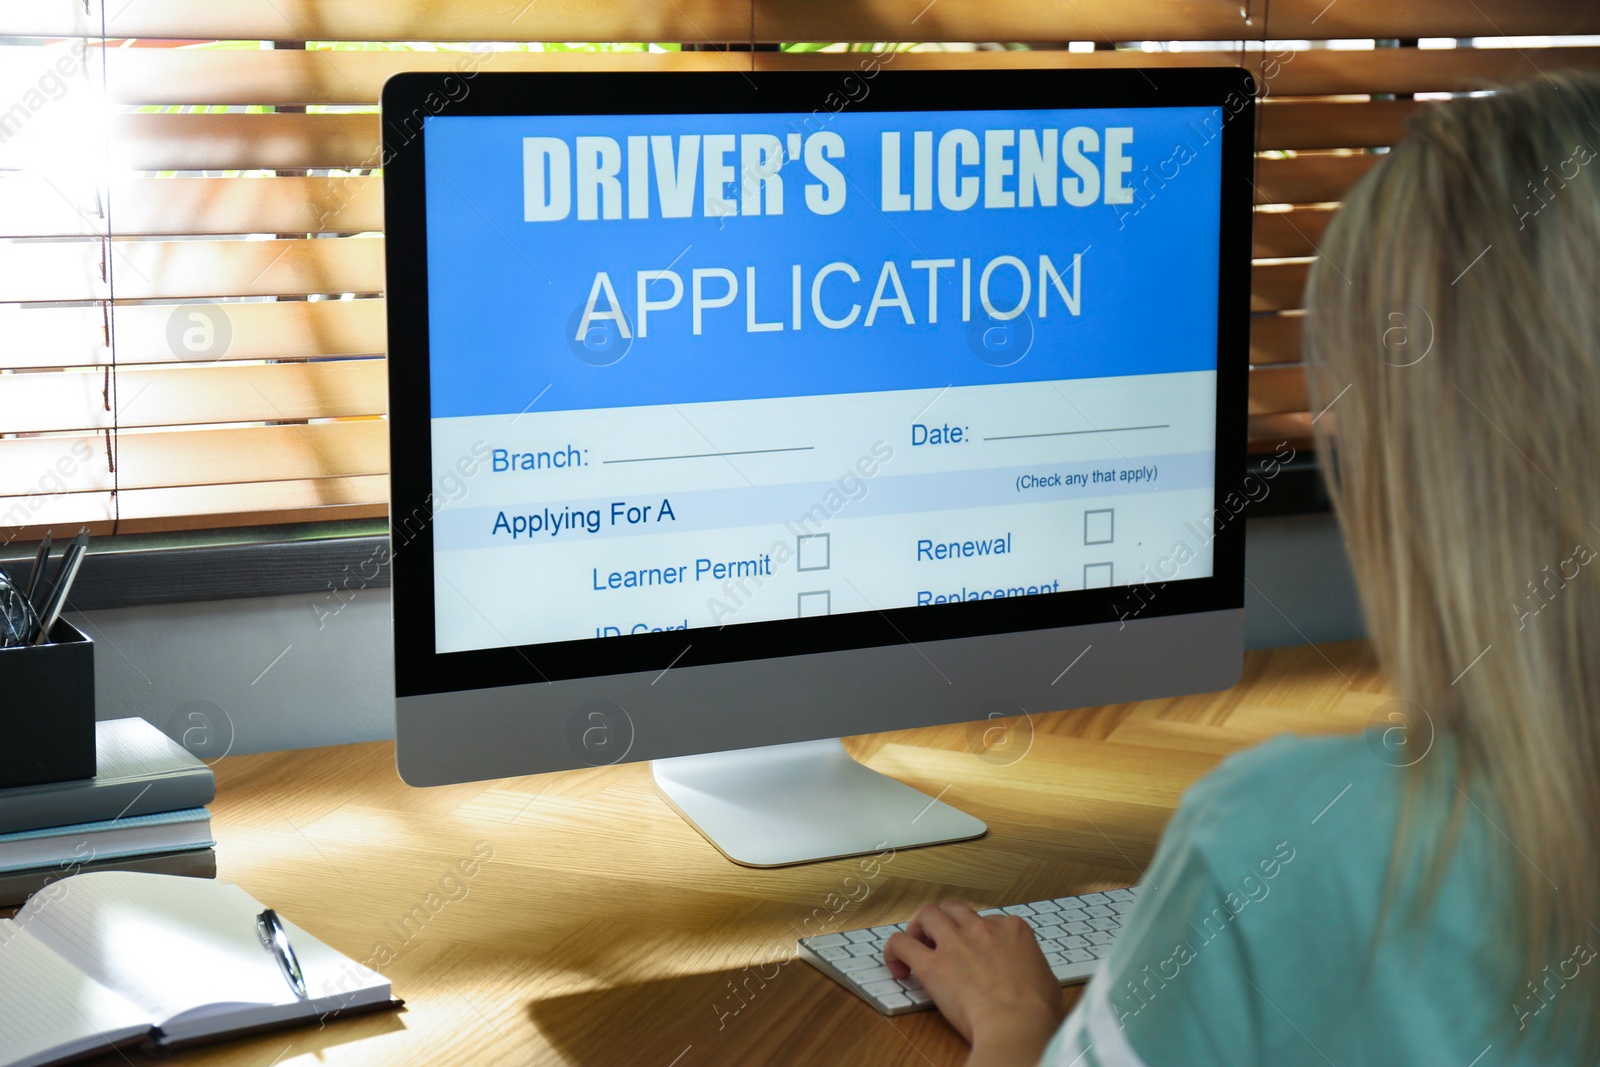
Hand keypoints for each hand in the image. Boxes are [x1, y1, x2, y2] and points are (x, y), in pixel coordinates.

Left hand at [883, 900, 1062, 1050]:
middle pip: (956, 909)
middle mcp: (983, 928)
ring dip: (919, 927)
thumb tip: (1031, 975)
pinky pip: (901, 942)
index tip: (976, 953)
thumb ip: (1033, 968)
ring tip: (917, 946)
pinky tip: (898, 967)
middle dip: (946, 922)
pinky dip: (894, 950)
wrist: (1017, 1026)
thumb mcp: (1047, 981)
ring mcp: (956, 942)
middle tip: (942, 942)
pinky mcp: (932, 963)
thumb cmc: (1035, 1013)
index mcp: (1013, 930)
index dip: (979, 936)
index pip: (989, 920)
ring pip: (928, 913)